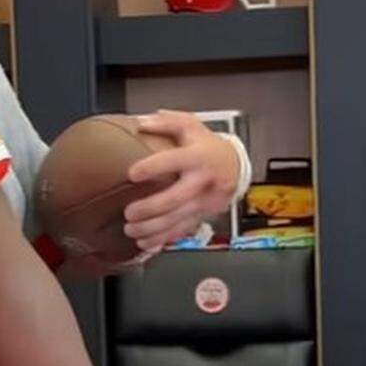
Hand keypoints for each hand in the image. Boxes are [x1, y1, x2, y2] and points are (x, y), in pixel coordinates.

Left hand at [122, 110, 240, 253]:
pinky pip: (182, 231)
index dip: (153, 167)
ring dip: (152, 229)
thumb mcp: (191, 125)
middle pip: (176, 199)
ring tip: (131, 229)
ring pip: (178, 220)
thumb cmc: (207, 145)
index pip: (175, 161)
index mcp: (198, 156)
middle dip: (151, 208)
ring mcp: (204, 202)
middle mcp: (202, 181)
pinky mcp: (203, 215)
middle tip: (129, 212)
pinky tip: (146, 242)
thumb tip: (141, 123)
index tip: (132, 173)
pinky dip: (163, 239)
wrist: (235, 165)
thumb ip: (166, 122)